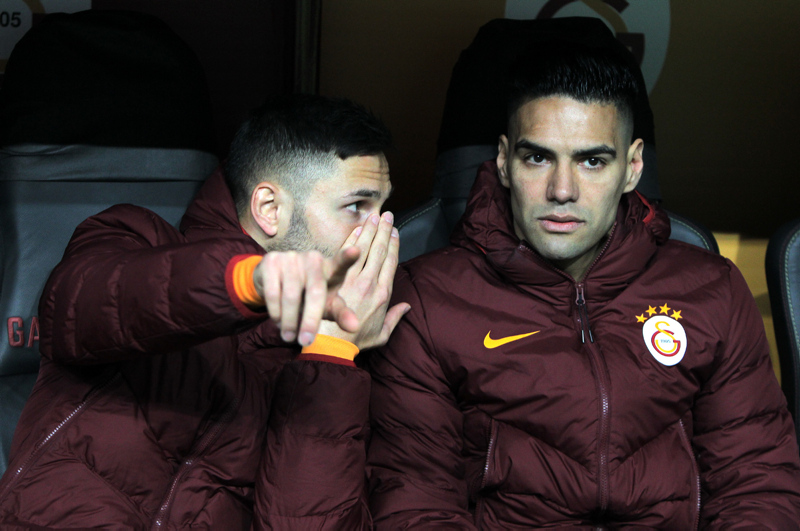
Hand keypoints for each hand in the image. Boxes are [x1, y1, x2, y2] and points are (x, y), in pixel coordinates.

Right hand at [253, 246, 360, 345]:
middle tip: (305, 342)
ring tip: (289, 337)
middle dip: (310, 321)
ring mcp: (292, 257)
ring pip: (291, 296)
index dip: (348, 257)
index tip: (356, 251)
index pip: (341, 263)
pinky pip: (273, 293)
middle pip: (315, 293)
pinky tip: (278, 321)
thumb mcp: (327, 306)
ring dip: (289, 321)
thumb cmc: (309, 296)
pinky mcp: (272, 260)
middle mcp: (313, 259)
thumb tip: (355, 327)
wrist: (275, 281)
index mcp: (331, 269)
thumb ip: (341, 314)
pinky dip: (275, 312)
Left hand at [319, 211, 410, 349]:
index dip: (393, 244)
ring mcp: (353, 279)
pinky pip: (345, 255)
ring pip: (364, 249)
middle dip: (384, 231)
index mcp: (384, 294)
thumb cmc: (357, 340)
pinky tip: (356, 229)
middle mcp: (370, 283)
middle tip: (387, 215)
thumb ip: (395, 318)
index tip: (395, 231)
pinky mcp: (337, 279)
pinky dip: (351, 240)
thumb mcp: (382, 334)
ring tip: (374, 216)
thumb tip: (407, 307)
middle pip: (379, 251)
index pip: (391, 262)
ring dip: (369, 231)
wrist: (332, 344)